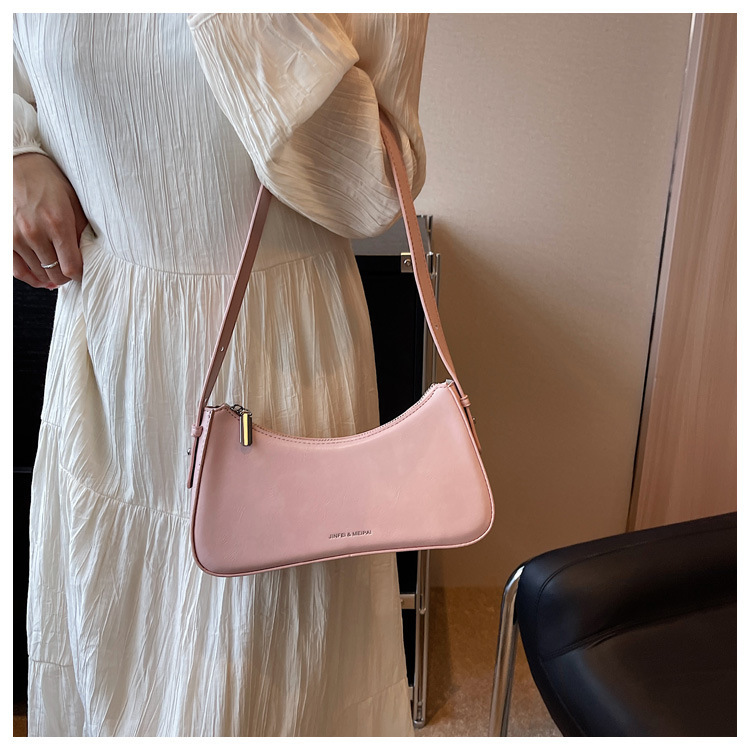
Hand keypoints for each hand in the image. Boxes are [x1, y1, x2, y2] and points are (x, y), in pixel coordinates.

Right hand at [13, 153, 88, 288]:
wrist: (19, 166)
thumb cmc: (48, 182)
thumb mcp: (73, 203)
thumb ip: (81, 230)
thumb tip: (89, 255)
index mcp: (57, 223)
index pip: (71, 267)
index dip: (79, 275)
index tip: (82, 273)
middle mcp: (35, 233)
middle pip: (55, 274)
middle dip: (66, 277)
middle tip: (70, 271)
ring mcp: (16, 237)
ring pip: (38, 274)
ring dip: (49, 277)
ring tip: (57, 272)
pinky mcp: (4, 239)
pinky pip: (17, 270)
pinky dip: (30, 277)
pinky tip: (40, 277)